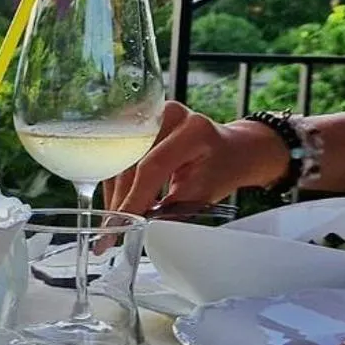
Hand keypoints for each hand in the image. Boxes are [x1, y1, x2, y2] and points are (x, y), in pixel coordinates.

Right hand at [105, 103, 288, 216]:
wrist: (232, 149)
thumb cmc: (223, 169)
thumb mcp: (202, 194)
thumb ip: (171, 209)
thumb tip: (136, 225)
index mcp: (193, 130)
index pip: (153, 167)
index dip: (134, 199)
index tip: (120, 226)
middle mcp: (168, 114)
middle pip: (131, 162)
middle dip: (120, 200)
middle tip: (111, 230)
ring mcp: (151, 114)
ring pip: (119, 159)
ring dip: (114, 192)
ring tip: (114, 220)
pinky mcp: (139, 121)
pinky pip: (119, 153)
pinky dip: (116, 181)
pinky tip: (118, 201)